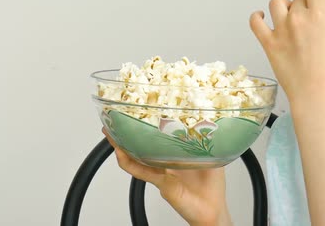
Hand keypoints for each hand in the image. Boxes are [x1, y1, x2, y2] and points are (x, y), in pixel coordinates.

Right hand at [103, 128, 231, 225]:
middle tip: (116, 120)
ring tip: (111, 134)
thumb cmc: (213, 187)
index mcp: (177, 155)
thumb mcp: (212, 157)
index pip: (159, 138)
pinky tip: (121, 154)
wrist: (211, 211)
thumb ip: (206, 143)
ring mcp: (161, 173)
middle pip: (143, 146)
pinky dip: (130, 164)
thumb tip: (205, 122)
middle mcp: (166, 163)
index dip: (149, 127)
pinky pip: (143, 172)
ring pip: (137, 158)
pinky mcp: (161, 183)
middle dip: (128, 134)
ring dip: (122, 146)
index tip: (142, 113)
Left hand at [249, 0, 324, 99]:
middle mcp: (299, 18)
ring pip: (276, 3)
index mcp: (319, 16)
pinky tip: (262, 18)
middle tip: (304, 22)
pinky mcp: (268, 42)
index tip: (315, 2)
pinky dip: (257, 17)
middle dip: (301, 7)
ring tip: (286, 18)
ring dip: (282, 8)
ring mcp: (281, 30)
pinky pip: (255, 21)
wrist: (315, 93)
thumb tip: (319, 12)